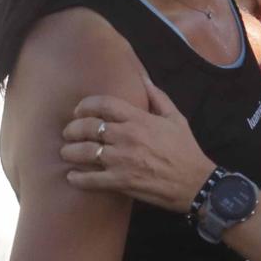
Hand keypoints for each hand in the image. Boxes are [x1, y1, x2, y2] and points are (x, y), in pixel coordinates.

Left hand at [62, 75, 215, 212]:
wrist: (194, 182)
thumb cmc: (186, 150)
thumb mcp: (176, 118)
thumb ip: (157, 97)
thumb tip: (143, 77)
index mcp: (138, 119)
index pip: (103, 104)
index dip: (85, 105)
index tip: (78, 111)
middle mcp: (126, 137)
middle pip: (88, 127)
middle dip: (72, 129)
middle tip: (68, 133)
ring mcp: (121, 160)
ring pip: (85, 152)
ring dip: (70, 151)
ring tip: (66, 152)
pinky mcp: (120, 181)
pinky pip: (91, 179)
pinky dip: (77, 178)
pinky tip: (72, 177)